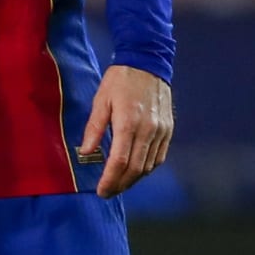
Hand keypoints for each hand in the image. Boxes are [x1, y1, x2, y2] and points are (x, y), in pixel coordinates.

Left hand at [79, 65, 172, 197]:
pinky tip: (135, 170)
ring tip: (119, 183)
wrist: (147, 62)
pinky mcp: (168, 129)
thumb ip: (94, 128)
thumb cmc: (119, 80)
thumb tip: (86, 153)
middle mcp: (148, 130)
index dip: (110, 179)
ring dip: (134, 179)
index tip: (101, 191)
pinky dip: (147, 168)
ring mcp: (161, 131)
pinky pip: (159, 157)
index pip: (120, 161)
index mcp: (128, 122)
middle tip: (107, 192)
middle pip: (136, 169)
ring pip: (149, 166)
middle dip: (121, 184)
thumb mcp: (100, 100)